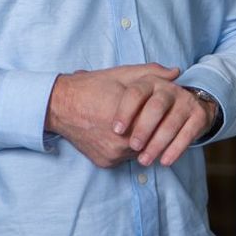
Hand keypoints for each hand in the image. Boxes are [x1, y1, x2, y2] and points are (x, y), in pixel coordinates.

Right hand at [46, 63, 180, 167]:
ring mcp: (113, 155)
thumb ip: (151, 73)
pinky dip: (126, 148)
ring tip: (136, 125)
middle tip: (151, 118)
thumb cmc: (91, 87)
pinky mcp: (105, 162)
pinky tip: (121, 134)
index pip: (161, 125)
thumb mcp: (122, 75)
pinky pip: (124, 157)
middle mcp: (122, 142)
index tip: (166, 112)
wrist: (59, 105)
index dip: (164, 117)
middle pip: (152, 140)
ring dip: (142, 142)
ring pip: (139, 151)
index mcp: (130, 119)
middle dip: (155, 130)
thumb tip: (176, 72)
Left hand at [123, 82, 214, 168]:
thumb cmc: (151, 101)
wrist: (188, 104)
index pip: (136, 92)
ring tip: (144, 160)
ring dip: (157, 144)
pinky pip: (188, 134)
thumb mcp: (136, 91)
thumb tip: (114, 89)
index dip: (125, 111)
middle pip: (156, 107)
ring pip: (171, 124)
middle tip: (133, 146)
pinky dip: (175, 149)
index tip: (116, 130)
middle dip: (143, 129)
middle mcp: (169, 89)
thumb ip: (125, 88)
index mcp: (150, 81)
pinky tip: (164, 161)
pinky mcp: (199, 116)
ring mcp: (186, 101)